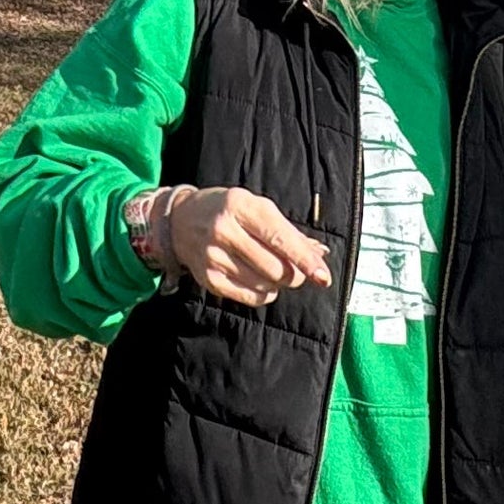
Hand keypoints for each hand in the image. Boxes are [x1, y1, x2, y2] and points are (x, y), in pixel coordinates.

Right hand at [151, 184, 330, 308]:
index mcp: (240, 206)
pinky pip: (249, 297)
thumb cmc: (227, 210)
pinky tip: (262, 283)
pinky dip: (264, 294)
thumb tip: (320, 254)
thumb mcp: (256, 207)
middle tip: (298, 273)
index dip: (305, 260)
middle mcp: (224, 230)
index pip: (280, 238)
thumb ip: (288, 231)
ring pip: (264, 285)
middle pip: (275, 267)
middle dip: (295, 275)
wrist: (180, 221)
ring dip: (279, 285)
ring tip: (276, 273)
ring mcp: (213, 256)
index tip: (324, 277)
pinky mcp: (207, 278)